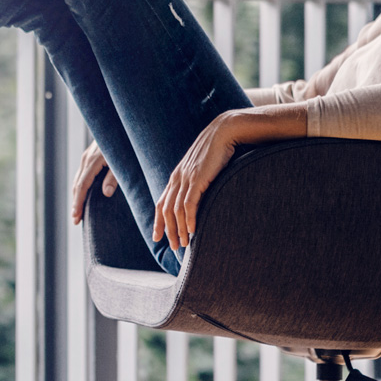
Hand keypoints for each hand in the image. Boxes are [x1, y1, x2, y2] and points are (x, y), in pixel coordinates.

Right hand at [71, 140, 117, 224]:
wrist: (120, 124)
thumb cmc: (124, 142)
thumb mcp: (121, 161)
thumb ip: (114, 177)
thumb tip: (106, 193)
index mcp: (92, 161)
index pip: (82, 186)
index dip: (78, 203)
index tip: (76, 217)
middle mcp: (86, 159)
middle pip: (77, 184)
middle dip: (75, 203)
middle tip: (76, 220)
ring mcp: (87, 156)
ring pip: (78, 179)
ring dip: (77, 195)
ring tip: (78, 211)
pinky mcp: (90, 156)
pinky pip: (82, 174)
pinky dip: (81, 186)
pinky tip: (84, 193)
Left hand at [153, 113, 240, 247]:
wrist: (223, 132)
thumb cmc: (216, 151)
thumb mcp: (201, 168)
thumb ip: (196, 181)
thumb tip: (199, 196)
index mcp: (176, 176)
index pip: (161, 203)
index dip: (158, 221)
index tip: (157, 237)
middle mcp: (177, 178)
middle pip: (166, 210)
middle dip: (168, 231)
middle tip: (174, 247)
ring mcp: (186, 178)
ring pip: (176, 210)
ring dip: (179, 229)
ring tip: (184, 244)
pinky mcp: (198, 178)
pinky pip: (189, 203)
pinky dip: (189, 219)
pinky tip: (192, 231)